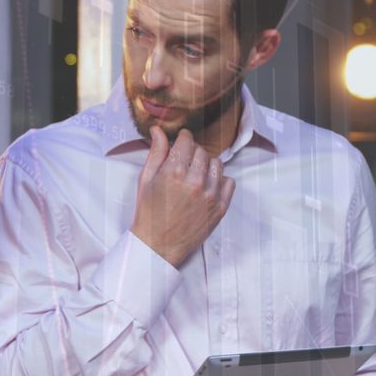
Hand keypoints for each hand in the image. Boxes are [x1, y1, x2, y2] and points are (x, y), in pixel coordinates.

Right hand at [131, 126, 235, 266]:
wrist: (157, 245)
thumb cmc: (149, 213)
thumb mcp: (146, 180)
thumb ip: (156, 153)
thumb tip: (158, 130)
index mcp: (173, 172)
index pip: (187, 141)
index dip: (183, 139)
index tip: (182, 143)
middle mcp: (194, 181)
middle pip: (202, 152)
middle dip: (193, 153)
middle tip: (185, 163)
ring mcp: (210, 195)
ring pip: (217, 164)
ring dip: (207, 166)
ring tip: (196, 175)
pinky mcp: (220, 208)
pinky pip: (229, 182)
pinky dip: (220, 181)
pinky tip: (207, 187)